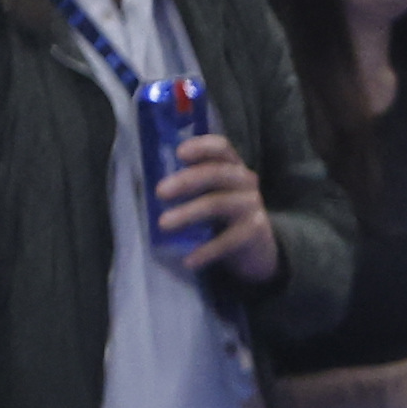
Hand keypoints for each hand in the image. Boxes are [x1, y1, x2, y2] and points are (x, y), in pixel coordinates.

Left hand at [161, 133, 279, 284]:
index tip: (179, 153)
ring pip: (219, 204)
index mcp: (231, 166)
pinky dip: (207, 250)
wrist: (256, 247)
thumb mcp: (209, 194)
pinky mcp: (255, 231)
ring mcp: (252, 205)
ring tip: (163, 224)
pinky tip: (189, 260)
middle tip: (160, 192)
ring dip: (189, 213)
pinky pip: (228, 240)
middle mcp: (245, 181)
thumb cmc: (222, 215)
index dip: (202, 147)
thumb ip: (188, 187)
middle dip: (187, 180)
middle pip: (218, 173)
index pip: (221, 148)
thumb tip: (151, 189)